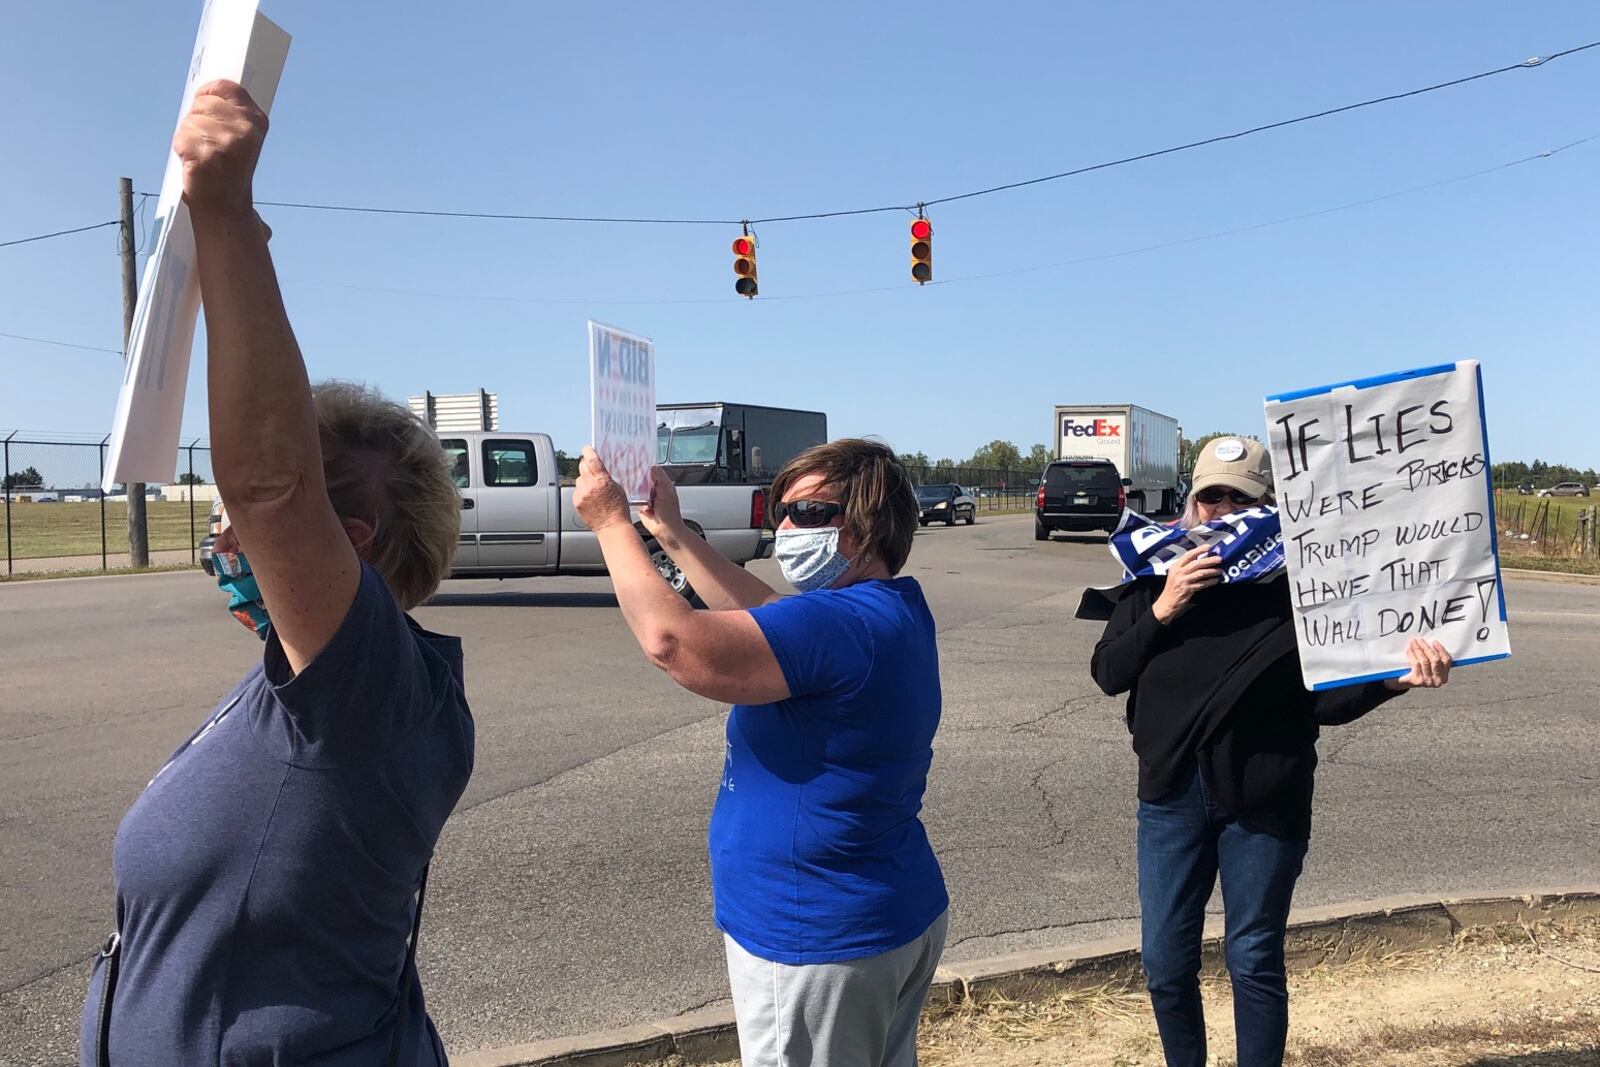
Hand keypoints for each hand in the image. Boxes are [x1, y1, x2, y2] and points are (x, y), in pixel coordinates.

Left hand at [173, 80, 266, 217]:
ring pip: (188, 121)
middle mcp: (245, 130)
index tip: (205, 108)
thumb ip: (229, 113)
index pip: (225, 87)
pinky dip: (181, 150)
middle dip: (196, 119)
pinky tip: (195, 164)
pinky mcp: (205, 155)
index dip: (208, 94)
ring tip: (202, 155)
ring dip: (188, 137)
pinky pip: (180, 138)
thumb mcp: (241, 137)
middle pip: (202, 102)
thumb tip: (205, 93)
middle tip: (207, 144)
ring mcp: (225, 143)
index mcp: (256, 120)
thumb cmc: (228, 169)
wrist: (225, 206)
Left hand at [573, 447, 632, 531]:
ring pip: (579, 479)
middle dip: (586, 465)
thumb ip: (606, 477)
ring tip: (593, 489)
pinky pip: (577, 490)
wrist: (612, 527)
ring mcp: (582, 494)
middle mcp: (590, 486)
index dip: (588, 452)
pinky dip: (582, 491)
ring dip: (584, 480)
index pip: (592, 460)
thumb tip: (598, 469)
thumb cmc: (619, 509)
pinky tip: (590, 498)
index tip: (586, 449)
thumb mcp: (618, 488)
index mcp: (603, 481)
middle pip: (582, 467)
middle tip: (590, 467)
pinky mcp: (576, 502)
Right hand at [639, 468, 683, 540]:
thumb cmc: (670, 514)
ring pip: (639, 488)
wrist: (665, 531)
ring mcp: (648, 498)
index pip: (656, 471)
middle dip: (640, 477)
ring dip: (636, 487)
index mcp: (664, 485)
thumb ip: (659, 479)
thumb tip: (652, 467)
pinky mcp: (641, 505)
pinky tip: (632, 496)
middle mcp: (656, 490)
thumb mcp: (665, 493)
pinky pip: (634, 498)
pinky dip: (633, 497)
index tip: (640, 462)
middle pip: (645, 478)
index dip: (649, 466)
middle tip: (632, 472)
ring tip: (632, 484)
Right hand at [1152, 545, 1224, 623]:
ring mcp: (1183, 581)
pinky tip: (1216, 580)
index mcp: (1175, 566)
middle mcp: (1179, 572)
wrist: (1166, 603)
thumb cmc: (1173, 588)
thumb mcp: (1175, 575)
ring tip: (1220, 571)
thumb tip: (1201, 560)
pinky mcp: (1187, 589)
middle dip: (1209, 560)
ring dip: (1212, 571)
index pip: (1188, 555)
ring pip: (1200, 573)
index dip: (1199, 550)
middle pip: (1196, 563)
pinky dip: (1210, 582)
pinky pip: (1202, 584)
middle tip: (1219, 559)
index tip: (1208, 547)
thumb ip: (1184, 567)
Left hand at [1384, 638, 1452, 690]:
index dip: (1441, 650)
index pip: (1447, 661)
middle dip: (1427, 647)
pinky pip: (1416, 663)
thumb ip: (1433, 659)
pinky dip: (1412, 655)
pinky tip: (1409, 649)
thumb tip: (1431, 642)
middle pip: (1435, 660)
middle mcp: (1437, 680)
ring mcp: (1428, 681)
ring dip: (1419, 649)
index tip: (1434, 641)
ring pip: (1425, 661)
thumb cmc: (1417, 672)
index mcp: (1444, 677)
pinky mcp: (1417, 680)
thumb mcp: (1429, 668)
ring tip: (1414, 642)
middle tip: (1420, 640)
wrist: (1402, 683)